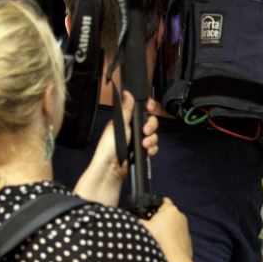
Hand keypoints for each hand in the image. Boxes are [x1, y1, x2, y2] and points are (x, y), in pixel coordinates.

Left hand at [72, 91, 159, 205]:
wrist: (111, 168)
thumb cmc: (109, 147)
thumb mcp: (119, 125)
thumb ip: (126, 110)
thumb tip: (127, 93)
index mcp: (125, 120)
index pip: (141, 109)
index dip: (148, 107)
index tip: (150, 108)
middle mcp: (132, 129)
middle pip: (150, 121)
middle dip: (151, 125)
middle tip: (145, 130)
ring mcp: (137, 140)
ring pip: (153, 134)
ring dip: (151, 139)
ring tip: (144, 144)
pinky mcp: (141, 151)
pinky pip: (153, 146)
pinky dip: (152, 148)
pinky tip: (146, 150)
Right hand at [141, 197, 192, 261]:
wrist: (174, 261)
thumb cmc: (159, 242)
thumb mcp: (142, 228)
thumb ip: (136, 220)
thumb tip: (129, 218)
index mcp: (170, 210)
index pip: (163, 200)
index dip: (155, 204)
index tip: (150, 211)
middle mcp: (180, 216)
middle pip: (167, 214)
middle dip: (160, 219)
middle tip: (151, 227)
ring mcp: (185, 228)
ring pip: (173, 225)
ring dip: (166, 229)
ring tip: (157, 239)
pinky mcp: (187, 239)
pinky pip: (177, 236)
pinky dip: (171, 239)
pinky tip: (164, 246)